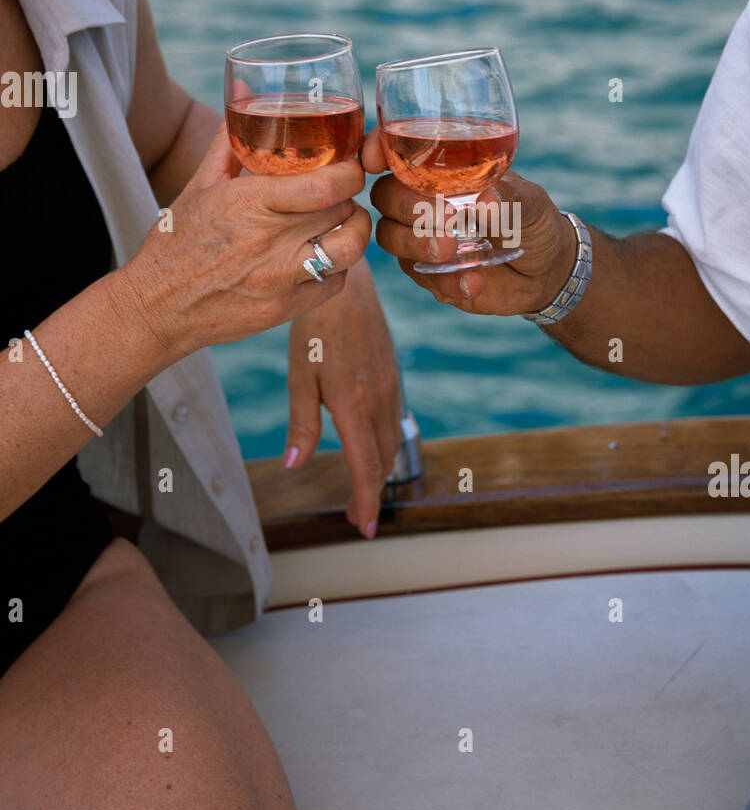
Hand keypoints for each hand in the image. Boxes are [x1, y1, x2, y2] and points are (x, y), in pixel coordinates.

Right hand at [122, 121, 371, 359]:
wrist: (154, 308)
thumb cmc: (176, 243)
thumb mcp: (199, 186)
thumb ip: (230, 140)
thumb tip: (243, 89)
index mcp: (249, 203)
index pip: (326, 185)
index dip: (349, 172)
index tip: (348, 166)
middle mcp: (269, 242)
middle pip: (342, 210)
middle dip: (348, 196)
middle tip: (339, 191)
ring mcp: (280, 278)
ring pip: (350, 249)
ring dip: (354, 230)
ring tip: (343, 221)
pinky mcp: (286, 309)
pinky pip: (336, 283)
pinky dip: (338, 267)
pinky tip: (323, 254)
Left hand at [283, 261, 401, 538]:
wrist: (348, 283)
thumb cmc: (316, 327)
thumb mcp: (299, 375)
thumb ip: (301, 424)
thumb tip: (294, 465)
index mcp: (354, 404)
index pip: (366, 466)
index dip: (366, 500)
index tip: (365, 526)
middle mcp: (379, 400)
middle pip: (383, 461)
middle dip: (371, 492)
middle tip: (356, 515)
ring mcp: (390, 387)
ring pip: (392, 442)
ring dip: (379, 470)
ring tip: (362, 487)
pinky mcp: (392, 375)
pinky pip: (394, 420)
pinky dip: (385, 445)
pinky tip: (370, 446)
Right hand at [361, 127, 576, 315]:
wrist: (545, 271)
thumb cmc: (533, 221)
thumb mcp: (531, 204)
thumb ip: (510, 197)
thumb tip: (484, 198)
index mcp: (441, 170)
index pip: (396, 153)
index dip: (377, 150)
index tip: (376, 160)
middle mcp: (421, 200)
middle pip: (385, 195)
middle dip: (407, 206)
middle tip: (448, 219)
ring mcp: (420, 237)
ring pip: (390, 236)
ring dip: (417, 243)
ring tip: (451, 252)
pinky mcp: (427, 272)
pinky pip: (419, 275)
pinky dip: (443, 280)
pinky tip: (473, 283)